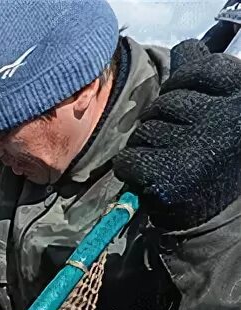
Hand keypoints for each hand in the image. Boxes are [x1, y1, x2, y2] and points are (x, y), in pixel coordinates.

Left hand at [113, 39, 240, 230]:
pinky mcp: (168, 173)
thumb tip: (186, 48)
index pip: (199, 69)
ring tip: (170, 164)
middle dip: (162, 123)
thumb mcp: (216, 115)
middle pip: (164, 102)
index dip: (182, 86)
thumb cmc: (208, 160)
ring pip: (143, 131)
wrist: (210, 219)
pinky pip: (128, 159)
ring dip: (146, 148)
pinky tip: (153, 181)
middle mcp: (225, 120)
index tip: (188, 108)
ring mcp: (196, 146)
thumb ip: (201, 80)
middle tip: (180, 147)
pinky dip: (132, 171)